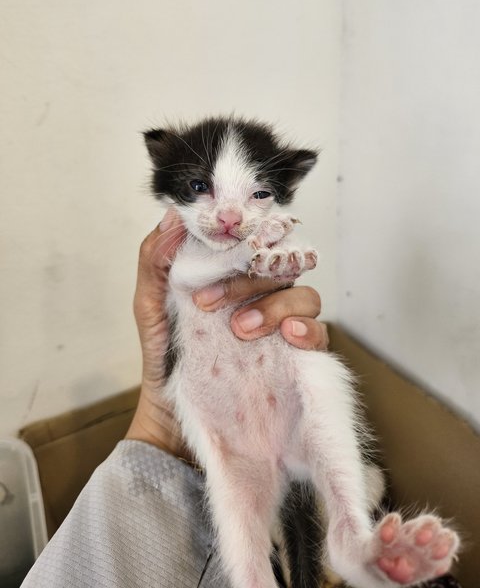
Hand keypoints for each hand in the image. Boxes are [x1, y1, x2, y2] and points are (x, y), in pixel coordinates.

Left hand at [126, 207, 328, 457]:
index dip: (247, 237)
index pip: (256, 244)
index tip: (221, 246)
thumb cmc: (164, 356)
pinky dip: (309, 329)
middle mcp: (262, 298)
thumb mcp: (150, 306)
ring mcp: (280, 327)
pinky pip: (319, 334)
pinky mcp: (295, 358)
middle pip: (281, 267)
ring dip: (276, 305)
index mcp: (233, 279)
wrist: (169, 415)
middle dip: (247, 280)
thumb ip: (156, 260)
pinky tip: (288, 335)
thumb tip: (174, 215)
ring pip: (305, 296)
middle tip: (208, 304)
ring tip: (241, 329)